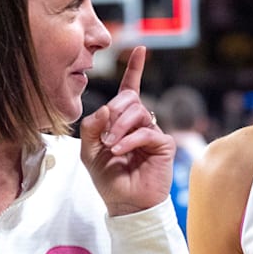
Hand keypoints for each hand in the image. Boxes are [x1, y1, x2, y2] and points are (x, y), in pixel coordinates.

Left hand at [80, 47, 174, 215]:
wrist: (126, 204)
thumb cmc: (109, 179)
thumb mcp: (89, 152)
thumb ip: (92, 127)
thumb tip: (105, 108)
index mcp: (122, 121)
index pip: (130, 90)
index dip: (134, 69)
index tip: (140, 49)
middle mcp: (140, 123)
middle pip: (130, 100)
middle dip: (114, 113)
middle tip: (105, 136)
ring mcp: (153, 133)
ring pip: (138, 112)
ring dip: (119, 128)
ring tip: (111, 146)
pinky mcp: (163, 144)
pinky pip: (146, 131)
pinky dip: (129, 140)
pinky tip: (120, 151)